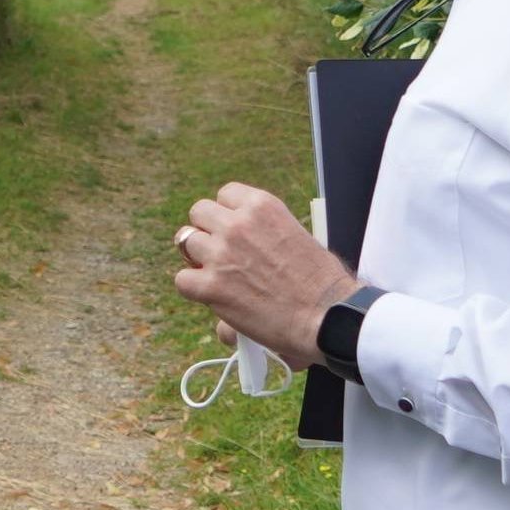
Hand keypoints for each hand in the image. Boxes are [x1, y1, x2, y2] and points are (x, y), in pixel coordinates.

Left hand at [171, 180, 356, 366]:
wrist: (327, 315)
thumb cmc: (321, 282)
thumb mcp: (296, 236)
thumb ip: (264, 234)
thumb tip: (244, 253)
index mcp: (262, 206)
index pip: (224, 194)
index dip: (226, 214)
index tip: (233, 230)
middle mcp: (238, 223)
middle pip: (199, 212)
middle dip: (207, 231)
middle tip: (220, 252)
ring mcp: (221, 253)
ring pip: (185, 242)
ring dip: (199, 258)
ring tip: (219, 275)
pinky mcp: (211, 285)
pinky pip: (182, 279)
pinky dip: (194, 289)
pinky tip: (213, 297)